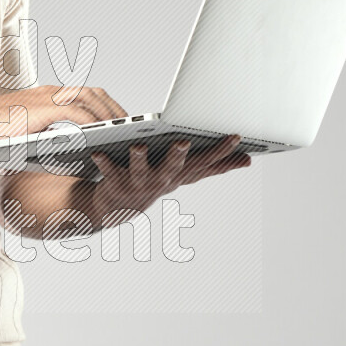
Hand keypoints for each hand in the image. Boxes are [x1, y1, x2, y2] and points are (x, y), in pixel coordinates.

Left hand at [90, 134, 250, 222]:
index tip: (235, 136)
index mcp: (181, 174)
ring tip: (137, 146)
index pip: (205, 162)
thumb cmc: (157, 181)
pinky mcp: (116, 183)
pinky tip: (98, 151)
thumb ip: (216, 166)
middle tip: (182, 141)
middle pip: (173, 168)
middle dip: (179, 156)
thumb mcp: (188, 174)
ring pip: (140, 171)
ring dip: (139, 160)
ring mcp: (139, 183)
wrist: (119, 208)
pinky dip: (104, 162)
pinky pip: (109, 171)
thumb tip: (247, 161)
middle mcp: (162, 180)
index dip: (222, 151)